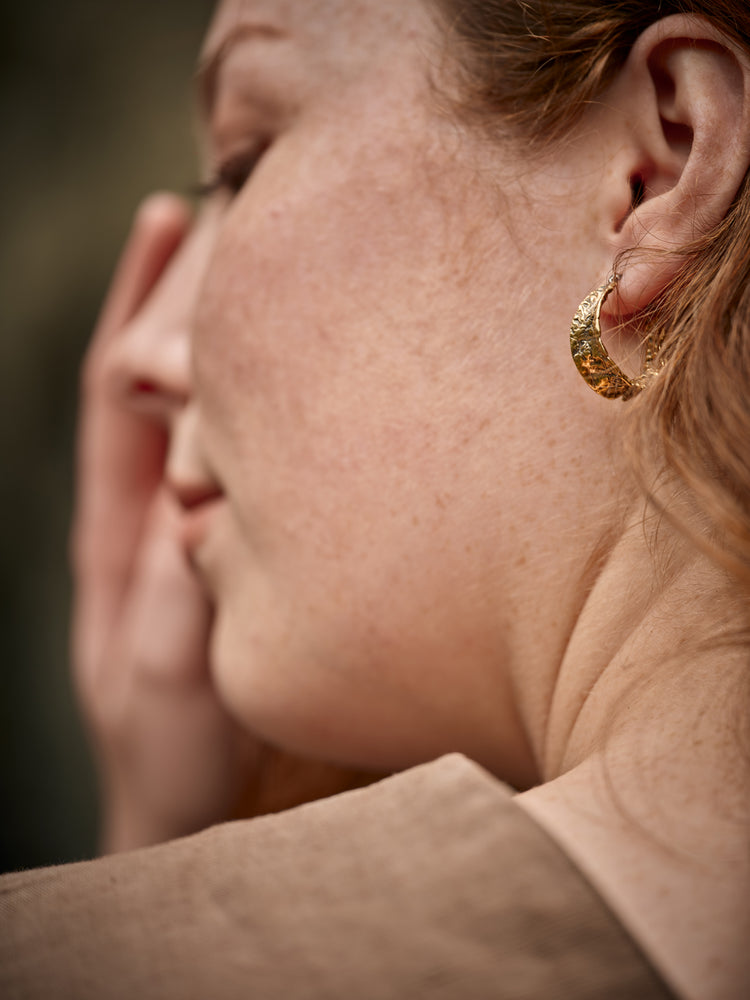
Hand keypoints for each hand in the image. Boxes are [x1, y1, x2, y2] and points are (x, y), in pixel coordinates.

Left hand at [71, 195, 382, 851]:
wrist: (200, 821)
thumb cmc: (171, 762)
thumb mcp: (162, 679)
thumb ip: (175, 593)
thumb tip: (202, 499)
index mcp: (118, 535)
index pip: (117, 389)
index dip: (135, 303)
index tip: (169, 219)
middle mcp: (165, 518)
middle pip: (171, 383)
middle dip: (195, 300)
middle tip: (243, 218)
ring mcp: (216, 533)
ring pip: (227, 419)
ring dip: (248, 348)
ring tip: (296, 272)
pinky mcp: (263, 558)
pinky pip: (276, 471)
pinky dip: (294, 416)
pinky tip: (343, 384)